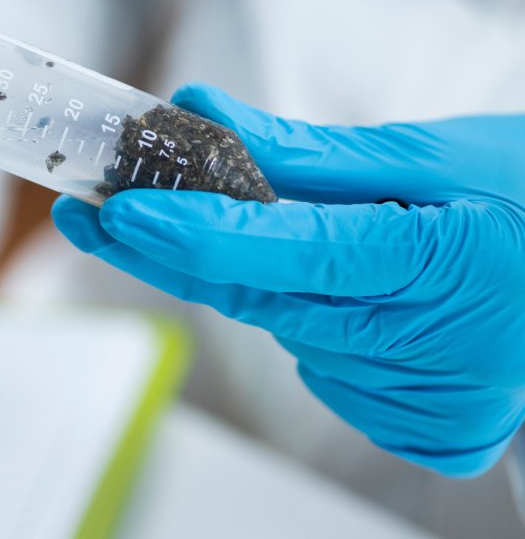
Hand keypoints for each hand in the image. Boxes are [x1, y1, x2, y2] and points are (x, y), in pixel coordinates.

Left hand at [52, 82, 524, 476]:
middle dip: (178, 250)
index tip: (118, 211)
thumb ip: (306, 152)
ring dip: (266, 280)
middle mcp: (429, 352)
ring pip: (286, 328)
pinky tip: (352, 295)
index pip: (289, 253)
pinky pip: (324, 365)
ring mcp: (423, 400)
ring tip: (321, 237)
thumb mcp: (430, 155)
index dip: (194, 233)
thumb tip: (201, 119)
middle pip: (260, 298)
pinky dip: (313, 320)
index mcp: (441, 265)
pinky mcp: (421, 428)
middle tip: (107, 212)